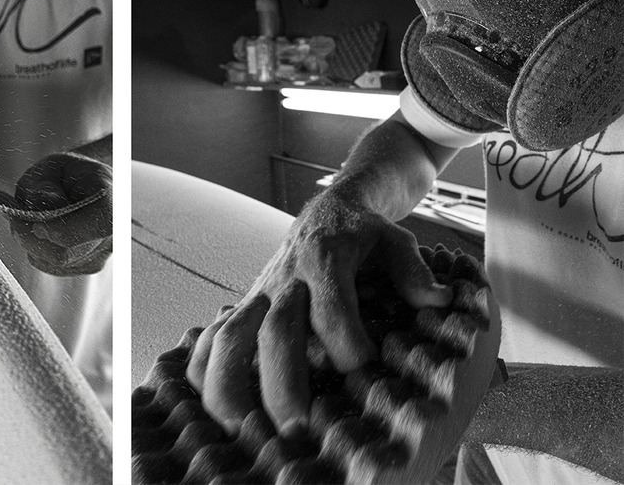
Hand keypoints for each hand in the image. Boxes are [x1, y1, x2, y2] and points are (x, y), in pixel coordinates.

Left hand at [9, 152, 111, 275]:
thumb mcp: (52, 166)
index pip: (97, 224)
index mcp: (114, 201)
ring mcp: (102, 254)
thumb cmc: (67, 173)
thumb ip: (45, 183)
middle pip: (66, 252)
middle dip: (33, 238)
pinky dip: (38, 250)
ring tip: (32, 218)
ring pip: (55, 261)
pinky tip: (42, 230)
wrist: (81, 184)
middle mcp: (114, 234)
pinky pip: (51, 266)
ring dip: (33, 243)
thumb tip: (44, 201)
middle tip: (15, 217)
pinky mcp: (87, 266)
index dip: (62, 230)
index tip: (35, 224)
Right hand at [187, 190, 451, 435]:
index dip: (346, 341)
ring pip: (232, 337)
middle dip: (283, 380)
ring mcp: (259, 295)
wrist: (326, 213)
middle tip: (299, 426)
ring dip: (231, 381)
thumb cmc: (365, 234)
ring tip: (243, 427)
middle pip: (276, 332)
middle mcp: (286, 280)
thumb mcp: (396, 240)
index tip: (364, 366)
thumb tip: (436, 299)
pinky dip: (202, 367)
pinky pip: (213, 338)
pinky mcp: (245, 308)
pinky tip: (208, 403)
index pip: (330, 306)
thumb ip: (412, 270)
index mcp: (325, 259)